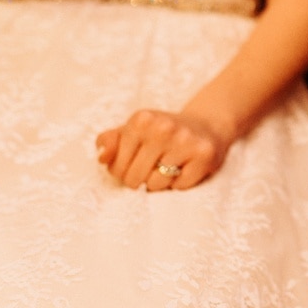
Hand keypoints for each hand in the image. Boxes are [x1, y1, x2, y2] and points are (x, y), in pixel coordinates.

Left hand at [95, 109, 230, 190]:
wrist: (206, 125)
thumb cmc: (160, 133)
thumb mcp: (132, 130)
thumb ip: (109, 142)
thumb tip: (102, 157)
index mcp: (141, 120)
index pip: (117, 168)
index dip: (123, 172)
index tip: (134, 163)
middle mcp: (163, 127)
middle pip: (135, 179)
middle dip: (140, 180)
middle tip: (151, 168)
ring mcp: (185, 140)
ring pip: (157, 185)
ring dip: (160, 183)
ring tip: (168, 166)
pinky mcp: (204, 155)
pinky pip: (180, 187)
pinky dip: (179, 184)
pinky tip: (184, 168)